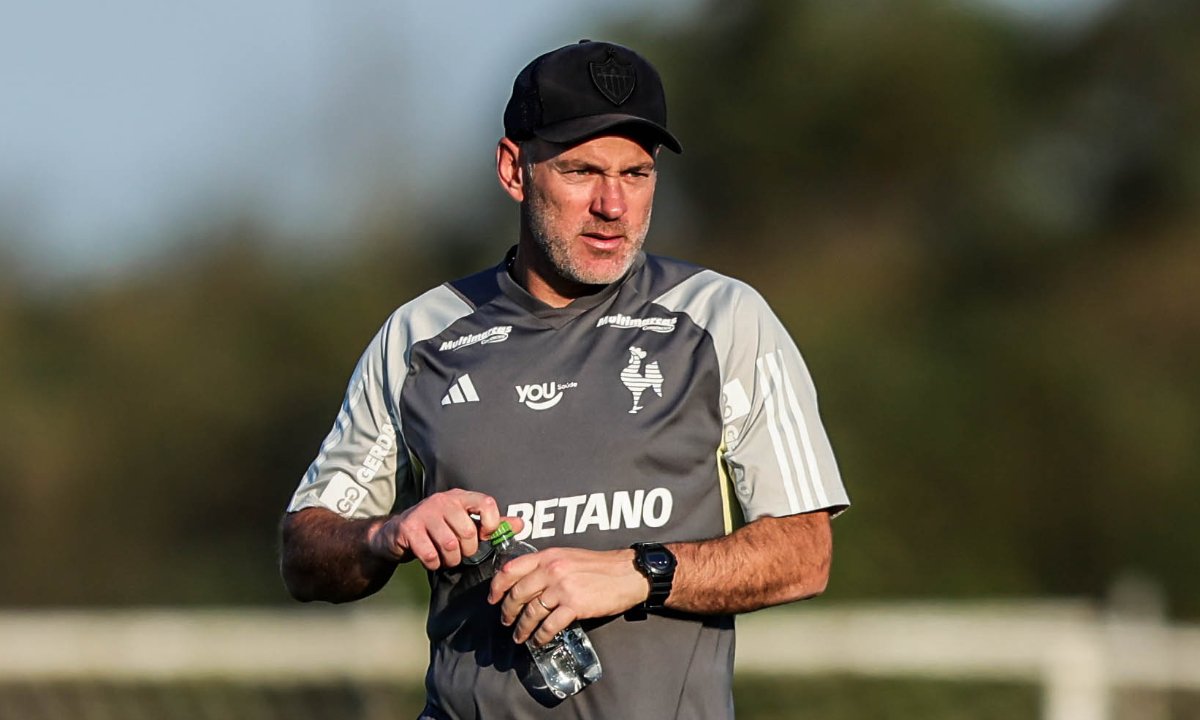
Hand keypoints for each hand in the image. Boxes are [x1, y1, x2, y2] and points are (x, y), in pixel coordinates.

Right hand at [367, 489, 522, 570]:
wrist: (396, 532)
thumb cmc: (437, 527)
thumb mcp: (465, 522)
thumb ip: (492, 524)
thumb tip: (520, 524)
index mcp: (460, 497)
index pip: (486, 503)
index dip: (491, 524)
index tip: (485, 537)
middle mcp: (442, 500)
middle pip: (468, 532)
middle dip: (467, 550)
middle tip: (460, 552)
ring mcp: (424, 513)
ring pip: (450, 545)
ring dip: (451, 559)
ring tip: (446, 557)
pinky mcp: (409, 528)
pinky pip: (430, 554)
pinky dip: (434, 563)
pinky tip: (431, 559)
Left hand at [487, 547, 649, 645]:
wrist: (627, 573)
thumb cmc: (600, 566)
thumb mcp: (569, 556)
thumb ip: (547, 565)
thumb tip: (528, 582)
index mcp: (548, 556)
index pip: (511, 569)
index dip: (497, 586)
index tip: (493, 598)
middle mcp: (551, 570)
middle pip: (518, 594)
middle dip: (507, 611)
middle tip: (505, 620)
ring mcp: (562, 588)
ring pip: (531, 612)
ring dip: (522, 628)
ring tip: (520, 636)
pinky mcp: (574, 605)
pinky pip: (549, 625)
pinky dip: (540, 636)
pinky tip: (538, 640)